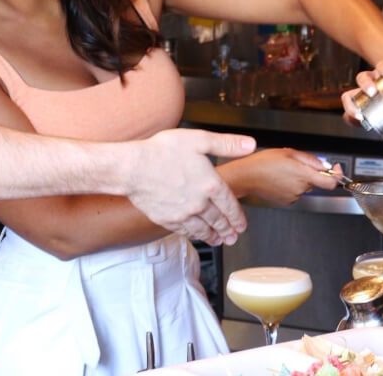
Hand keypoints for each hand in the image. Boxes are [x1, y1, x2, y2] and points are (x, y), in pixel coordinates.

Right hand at [125, 129, 255, 245]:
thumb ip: (226, 144)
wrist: (132, 168)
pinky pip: (185, 232)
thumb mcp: (198, 140)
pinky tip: (195, 235)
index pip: (230, 205)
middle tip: (233, 237)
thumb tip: (250, 144)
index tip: (242, 225)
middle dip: (228, 230)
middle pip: (218, 221)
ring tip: (219, 241)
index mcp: (210, 184)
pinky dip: (194, 235)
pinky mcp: (166, 219)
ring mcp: (183, 214)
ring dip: (213, 236)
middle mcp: (200, 203)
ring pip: (203, 230)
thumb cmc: (161, 151)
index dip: (238, 217)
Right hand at [221, 148, 344, 205]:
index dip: (337, 176)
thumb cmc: (263, 163)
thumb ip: (309, 159)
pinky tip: (280, 179)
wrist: (246, 176)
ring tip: (284, 171)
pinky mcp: (287, 201)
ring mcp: (294, 196)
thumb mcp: (288, 152)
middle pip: (316, 182)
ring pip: (305, 187)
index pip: (331, 182)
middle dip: (311, 173)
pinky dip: (292, 186)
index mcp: (303, 174)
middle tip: (296, 164)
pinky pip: (296, 192)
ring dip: (300, 179)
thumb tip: (323, 165)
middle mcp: (300, 187)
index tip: (335, 169)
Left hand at [341, 53, 382, 124]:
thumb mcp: (376, 111)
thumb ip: (364, 120)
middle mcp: (372, 80)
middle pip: (363, 78)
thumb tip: (359, 120)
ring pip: (381, 66)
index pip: (348, 97)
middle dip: (366, 84)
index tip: (359, 116)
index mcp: (363, 92)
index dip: (350, 106)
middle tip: (372, 92)